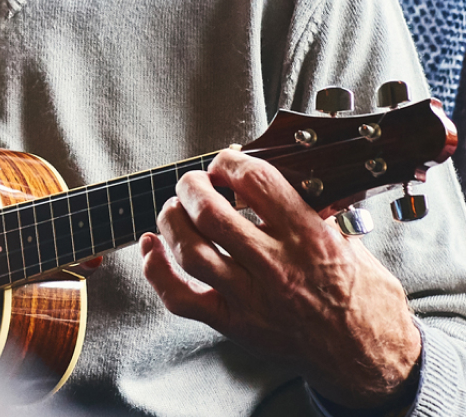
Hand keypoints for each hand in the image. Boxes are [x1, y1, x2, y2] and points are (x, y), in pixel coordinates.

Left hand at [140, 148, 420, 409]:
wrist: (369, 359)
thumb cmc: (361, 296)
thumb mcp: (347, 237)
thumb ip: (310, 206)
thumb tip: (266, 175)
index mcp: (309, 238)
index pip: (256, 182)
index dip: (230, 162)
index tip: (225, 162)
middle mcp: (276, 268)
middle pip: (211, 213)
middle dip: (192, 186)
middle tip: (194, 182)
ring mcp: (251, 300)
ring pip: (190, 251)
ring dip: (172, 220)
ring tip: (176, 208)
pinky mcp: (234, 325)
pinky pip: (180, 297)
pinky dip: (156, 268)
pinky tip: (151, 244)